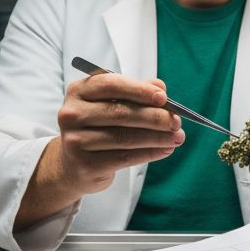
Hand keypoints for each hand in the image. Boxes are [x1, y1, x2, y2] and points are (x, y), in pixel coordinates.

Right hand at [54, 73, 183, 194]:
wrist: (72, 165)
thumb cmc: (97, 128)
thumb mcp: (111, 105)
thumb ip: (135, 93)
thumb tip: (160, 88)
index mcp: (78, 91)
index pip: (111, 85)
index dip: (139, 90)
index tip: (164, 98)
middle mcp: (72, 114)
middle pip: (120, 112)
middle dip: (154, 116)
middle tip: (177, 121)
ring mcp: (75, 140)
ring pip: (125, 137)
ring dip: (157, 137)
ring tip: (177, 137)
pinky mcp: (85, 164)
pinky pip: (124, 157)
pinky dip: (150, 153)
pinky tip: (165, 150)